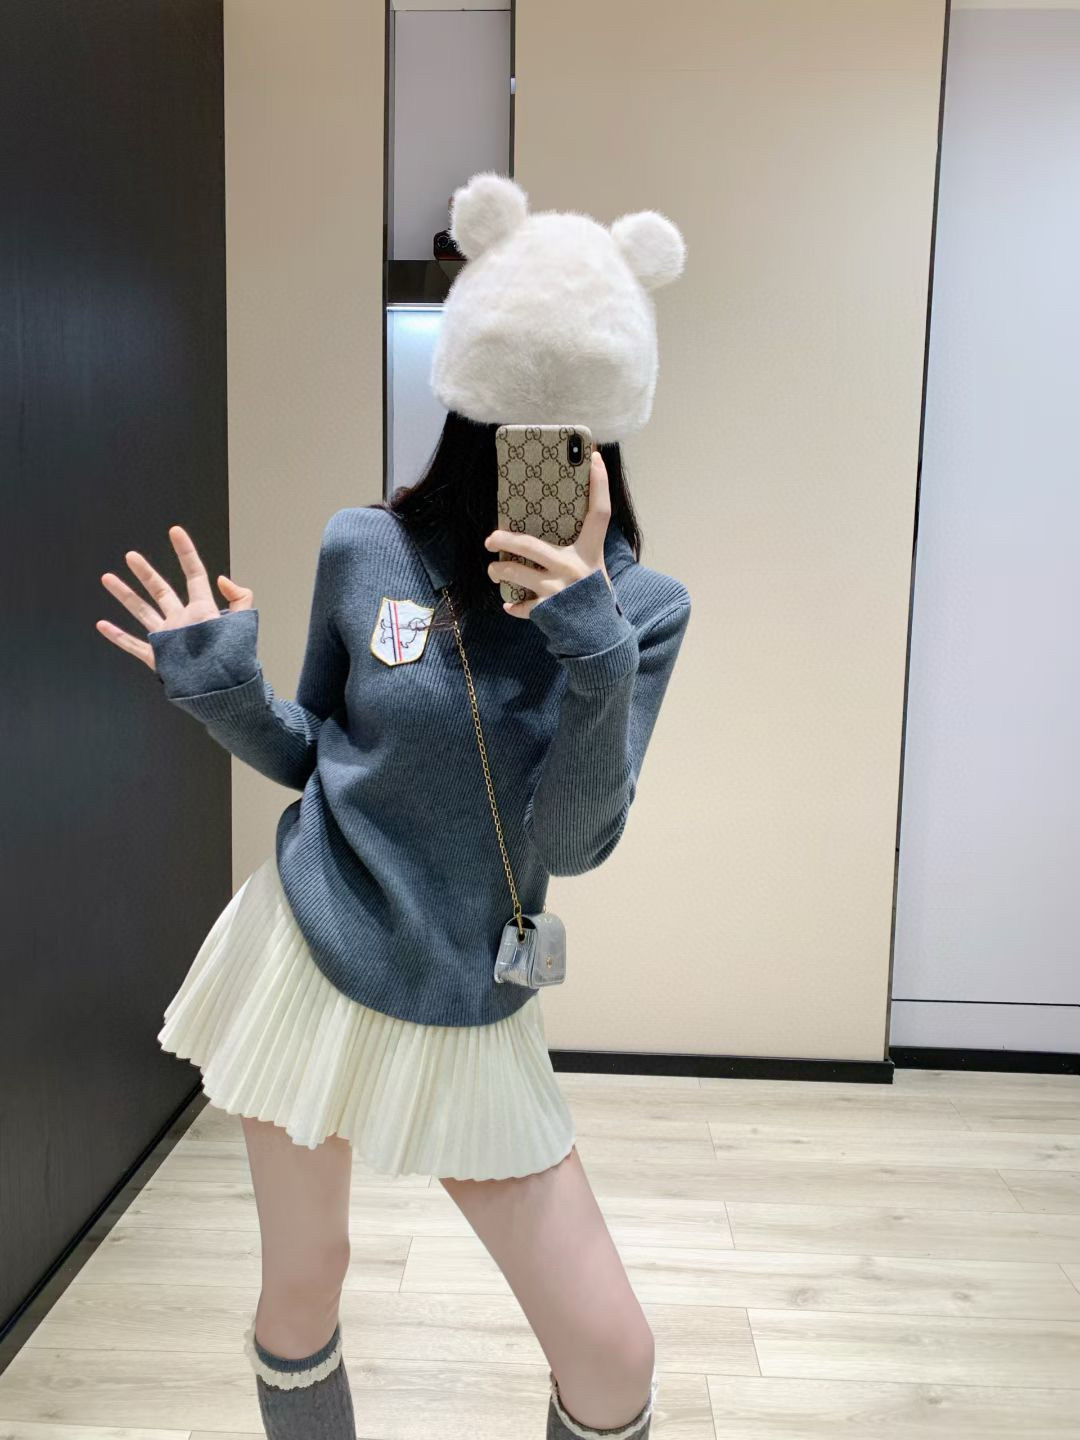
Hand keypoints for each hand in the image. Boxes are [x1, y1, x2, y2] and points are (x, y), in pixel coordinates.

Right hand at [96, 524, 252, 671]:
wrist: (226, 691)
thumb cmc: (237, 660)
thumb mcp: (244, 625)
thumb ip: (240, 599)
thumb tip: (222, 578)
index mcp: (203, 611)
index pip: (194, 575)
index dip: (186, 552)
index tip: (176, 531)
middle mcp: (183, 621)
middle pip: (161, 590)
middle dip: (146, 573)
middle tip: (130, 555)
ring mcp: (169, 638)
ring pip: (142, 612)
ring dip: (125, 596)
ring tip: (107, 578)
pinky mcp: (159, 658)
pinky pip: (135, 645)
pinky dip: (118, 637)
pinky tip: (103, 625)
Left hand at [484, 444, 613, 618]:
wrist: (600, 638)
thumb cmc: (595, 597)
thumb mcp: (595, 569)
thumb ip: (581, 550)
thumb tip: (557, 527)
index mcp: (590, 552)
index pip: (600, 512)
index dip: (599, 484)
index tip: (595, 458)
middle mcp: (573, 568)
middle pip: (529, 545)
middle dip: (504, 539)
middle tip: (491, 538)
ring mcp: (557, 590)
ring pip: (515, 573)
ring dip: (498, 570)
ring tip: (493, 569)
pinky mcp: (547, 610)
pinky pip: (520, 605)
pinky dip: (513, 605)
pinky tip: (509, 604)